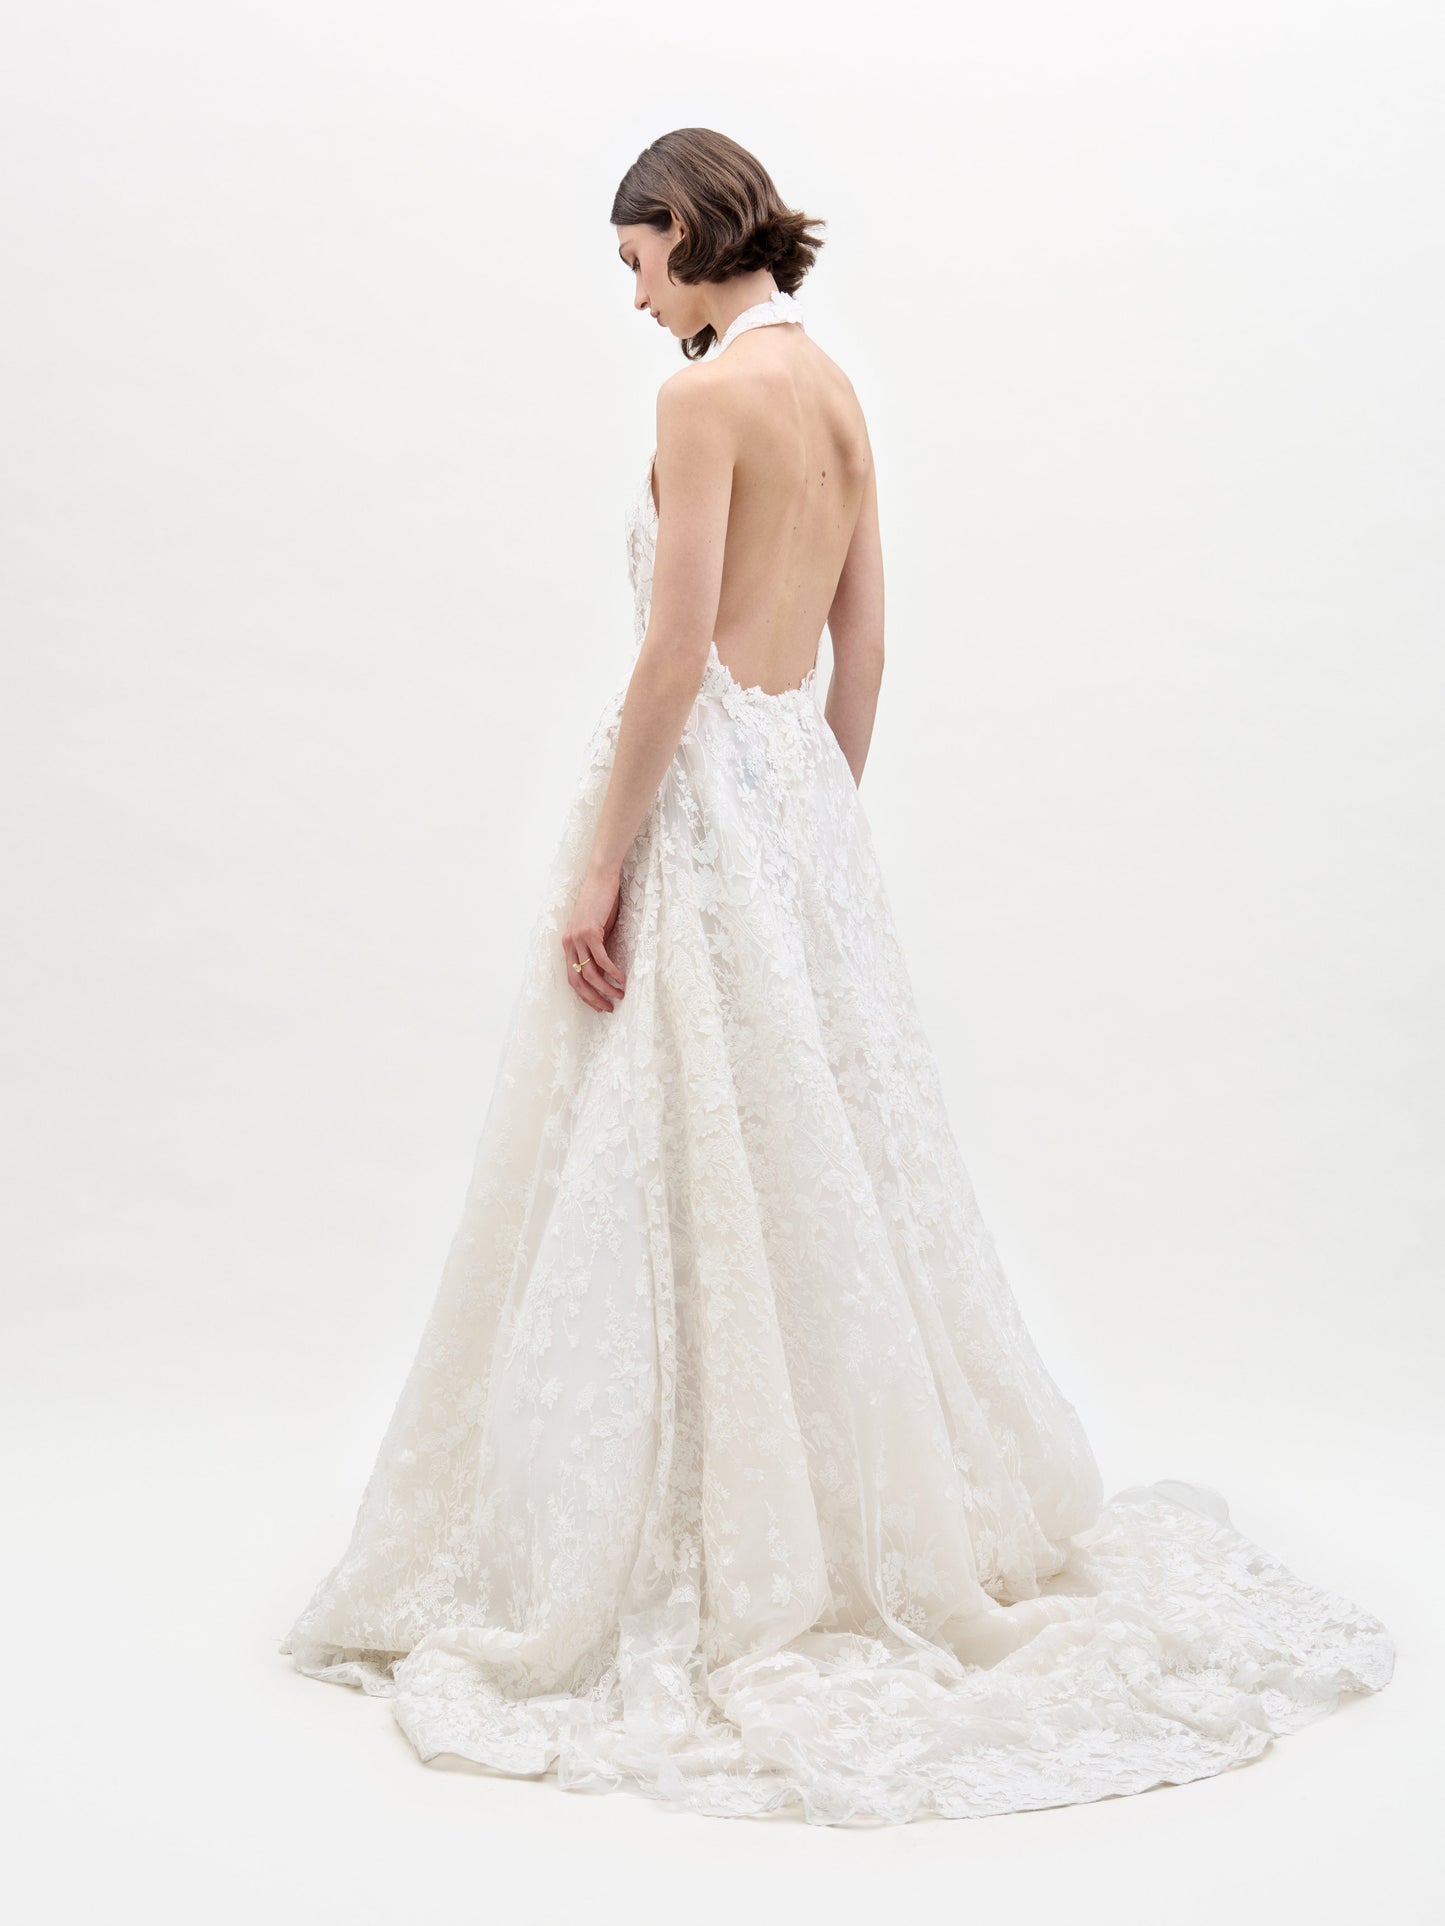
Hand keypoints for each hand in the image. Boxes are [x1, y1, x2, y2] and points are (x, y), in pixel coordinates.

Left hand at [562, 864, 626, 1012]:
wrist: (601, 878)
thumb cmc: (601, 902)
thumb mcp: (596, 929)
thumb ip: (596, 948)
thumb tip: (605, 968)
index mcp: (568, 944)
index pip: (572, 977)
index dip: (585, 995)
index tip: (599, 1005)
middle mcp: (569, 943)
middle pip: (577, 980)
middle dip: (593, 998)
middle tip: (608, 1008)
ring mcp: (578, 938)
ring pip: (590, 973)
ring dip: (605, 988)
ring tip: (620, 996)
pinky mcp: (590, 932)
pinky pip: (601, 959)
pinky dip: (612, 972)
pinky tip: (622, 979)